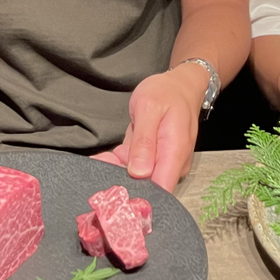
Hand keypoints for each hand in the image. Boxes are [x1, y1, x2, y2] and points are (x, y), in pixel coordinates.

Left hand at [94, 65, 205, 191]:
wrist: (179, 85)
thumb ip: (144, 142)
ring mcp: (164, 162)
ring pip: (137, 178)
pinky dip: (119, 163)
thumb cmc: (166, 93)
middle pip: (146, 186)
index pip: (161, 188)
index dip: (138, 194)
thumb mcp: (149, 109)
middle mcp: (172, 163)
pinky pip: (134, 167)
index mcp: (175, 152)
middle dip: (120, 180)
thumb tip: (139, 173)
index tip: (114, 189)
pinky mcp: (154, 159)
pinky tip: (107, 156)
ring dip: (116, 170)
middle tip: (100, 167)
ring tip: (100, 159)